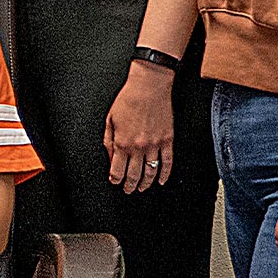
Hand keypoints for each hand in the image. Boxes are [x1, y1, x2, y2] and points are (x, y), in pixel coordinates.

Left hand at [102, 63, 173, 192]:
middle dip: (130, 186)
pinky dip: (165, 174)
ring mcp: (155, 145)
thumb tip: (111, 158)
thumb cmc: (128, 99)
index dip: (115, 179)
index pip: (117, 170)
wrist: (149, 86)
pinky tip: (161, 180)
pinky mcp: (168, 141)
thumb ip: (108, 141)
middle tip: (128, 190)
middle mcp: (139, 147)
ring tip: (142, 188)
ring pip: (151, 172)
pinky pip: (168, 163)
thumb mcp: (110, 120)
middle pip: (134, 175)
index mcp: (122, 142)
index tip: (115, 182)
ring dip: (146, 183)